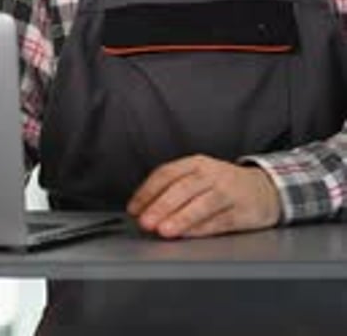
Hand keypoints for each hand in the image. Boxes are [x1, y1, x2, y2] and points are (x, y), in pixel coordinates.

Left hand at [127, 155, 280, 238]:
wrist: (265, 189)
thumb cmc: (224, 184)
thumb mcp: (199, 177)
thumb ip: (173, 189)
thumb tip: (143, 209)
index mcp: (196, 163)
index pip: (167, 173)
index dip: (148, 191)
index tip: (134, 208)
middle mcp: (212, 174)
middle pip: (183, 187)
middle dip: (162, 205)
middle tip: (146, 221)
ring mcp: (229, 192)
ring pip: (201, 204)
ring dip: (180, 218)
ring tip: (164, 230)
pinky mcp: (243, 212)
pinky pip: (219, 221)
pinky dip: (201, 229)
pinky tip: (187, 236)